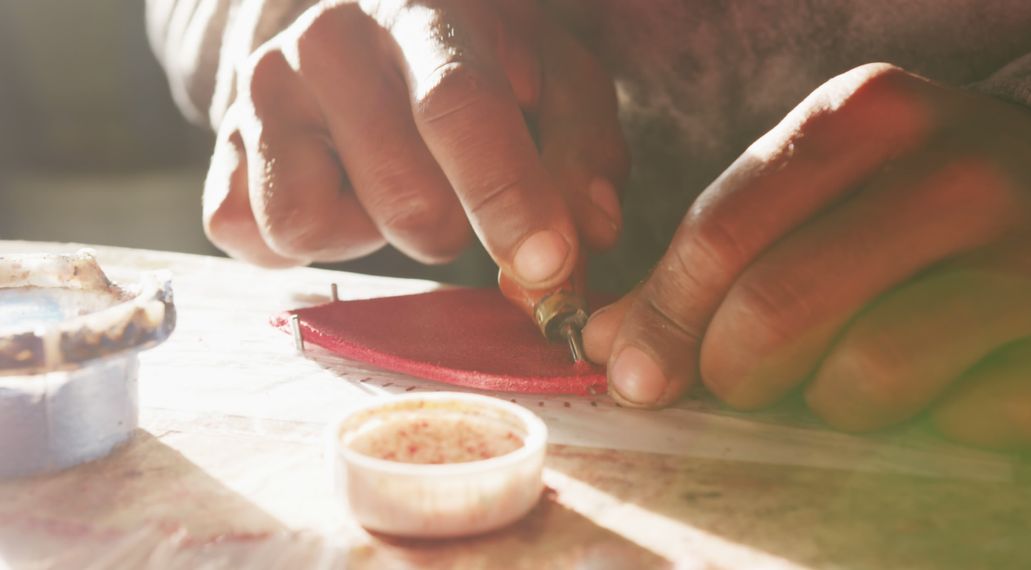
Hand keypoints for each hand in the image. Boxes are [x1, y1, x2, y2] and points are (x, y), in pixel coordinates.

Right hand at [203, 0, 626, 288]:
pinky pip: (256, 240)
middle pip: (401, 198)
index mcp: (425, 10)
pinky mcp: (218, 150)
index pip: (460, 107)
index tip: (548, 267)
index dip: (508, 197)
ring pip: (309, 227)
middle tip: (451, 192)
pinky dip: (311, 240)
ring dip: (368, 233)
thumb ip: (582, 153)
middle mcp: (329, 40)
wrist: (356, 30)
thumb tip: (586, 240)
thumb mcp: (554, 82)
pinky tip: (336, 193)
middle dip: (449, 230)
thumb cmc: (475, 61)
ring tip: (385, 183)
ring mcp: (261, 92)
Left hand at [584, 63, 1030, 448]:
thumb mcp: (815, 196)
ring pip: (865, 377)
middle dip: (734, 372)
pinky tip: (947, 381)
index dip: (664, 317)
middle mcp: (956, 169)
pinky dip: (933, 422)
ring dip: (836, 401)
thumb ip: (715, 259)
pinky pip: (961, 420)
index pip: (723, 232)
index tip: (634, 376)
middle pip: (777, 310)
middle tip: (744, 380)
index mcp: (867, 115)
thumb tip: (614, 342)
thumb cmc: (913, 206)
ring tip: (857, 371)